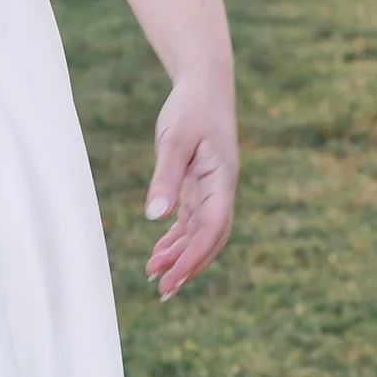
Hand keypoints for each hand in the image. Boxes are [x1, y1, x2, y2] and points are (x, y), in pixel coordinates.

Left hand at [145, 72, 235, 299]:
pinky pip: (191, 220)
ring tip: (154, 275)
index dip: (193, 257)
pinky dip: (176, 238)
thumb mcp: (174, 139)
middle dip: (189, 266)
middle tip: (163, 291)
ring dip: (180, 255)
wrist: (204, 84)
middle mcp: (221, 190)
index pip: (212, 228)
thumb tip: (155, 216)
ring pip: (200, 233)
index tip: (171, 278)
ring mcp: (212, 189)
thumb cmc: (191, 107)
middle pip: (210, 239)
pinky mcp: (199, 184)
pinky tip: (158, 253)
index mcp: (223, 181)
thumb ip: (166, 177)